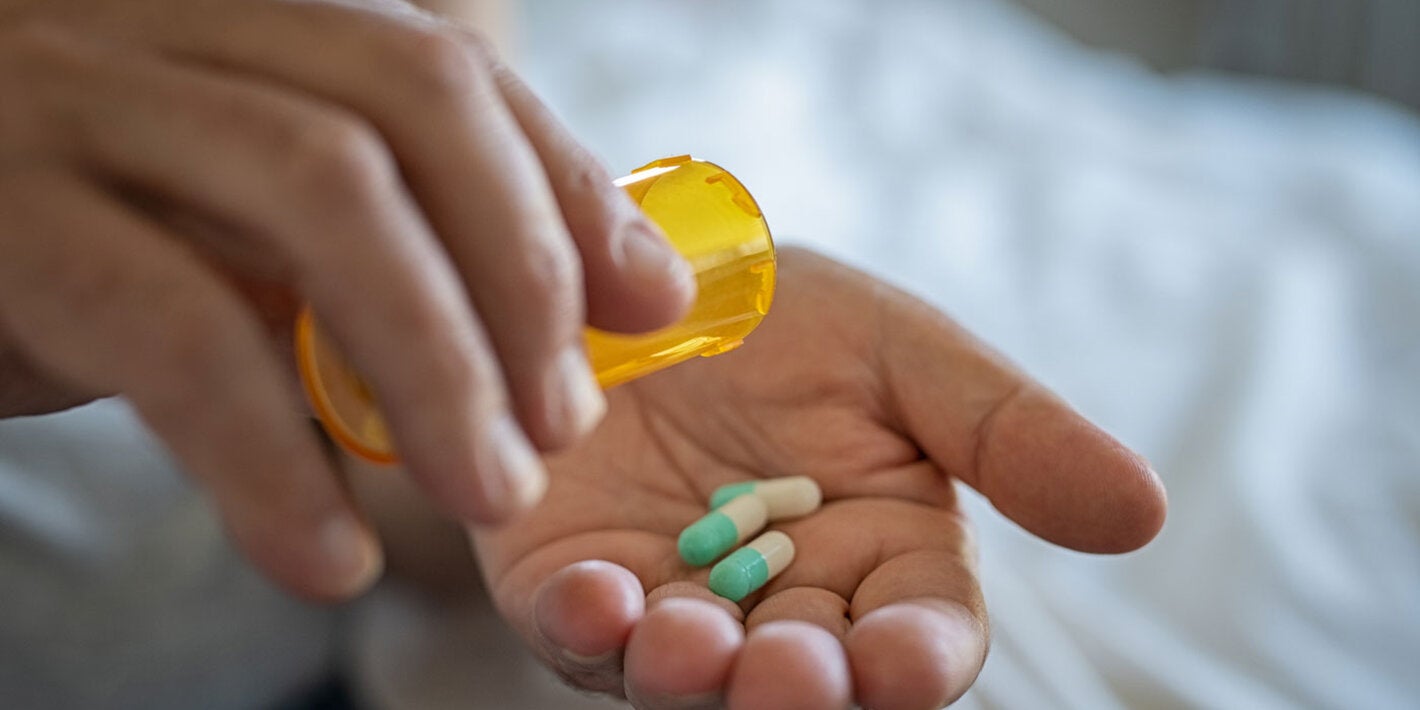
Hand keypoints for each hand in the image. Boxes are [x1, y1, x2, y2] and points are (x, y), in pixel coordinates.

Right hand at [0, 0, 692, 599]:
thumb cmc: (86, 251)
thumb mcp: (244, 226)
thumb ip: (397, 237)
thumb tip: (613, 295)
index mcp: (243, 20)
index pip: (443, 69)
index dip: (567, 186)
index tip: (648, 306)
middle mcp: (162, 28)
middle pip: (404, 102)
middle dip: (519, 268)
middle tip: (566, 421)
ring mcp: (72, 101)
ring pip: (316, 189)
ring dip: (433, 362)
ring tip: (491, 493)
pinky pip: (175, 329)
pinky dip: (271, 455)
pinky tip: (326, 552)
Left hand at [474, 248, 1166, 709]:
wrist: (640, 275)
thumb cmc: (784, 313)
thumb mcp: (905, 352)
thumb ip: (1007, 433)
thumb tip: (1144, 512)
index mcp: (880, 556)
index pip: (918, 638)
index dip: (912, 662)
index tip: (897, 659)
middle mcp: (779, 604)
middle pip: (806, 684)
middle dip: (798, 691)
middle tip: (790, 673)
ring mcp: (671, 603)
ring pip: (688, 680)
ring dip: (690, 677)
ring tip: (689, 642)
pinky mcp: (570, 583)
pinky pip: (573, 631)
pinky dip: (583, 626)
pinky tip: (593, 597)